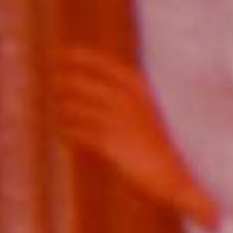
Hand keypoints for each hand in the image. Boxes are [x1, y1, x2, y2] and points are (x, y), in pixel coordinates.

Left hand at [53, 46, 217, 225]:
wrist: (180, 178)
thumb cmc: (168, 149)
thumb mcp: (153, 116)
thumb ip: (131, 101)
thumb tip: (112, 90)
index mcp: (139, 89)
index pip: (101, 65)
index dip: (77, 58)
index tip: (59, 54)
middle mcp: (126, 101)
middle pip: (81, 83)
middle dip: (62, 81)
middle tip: (52, 83)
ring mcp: (116, 122)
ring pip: (75, 107)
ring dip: (63, 108)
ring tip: (58, 112)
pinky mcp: (109, 145)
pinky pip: (78, 133)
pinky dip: (69, 132)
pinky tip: (66, 135)